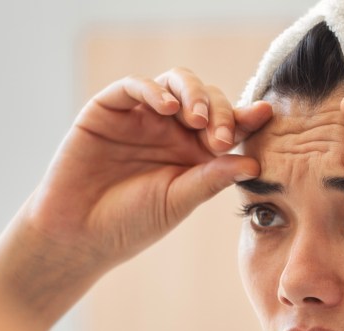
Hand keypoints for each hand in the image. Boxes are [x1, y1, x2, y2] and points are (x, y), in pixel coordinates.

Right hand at [0, 68, 271, 330]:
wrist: (79, 234)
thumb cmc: (131, 223)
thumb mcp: (180, 201)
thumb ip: (213, 178)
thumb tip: (254, 162)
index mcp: (196, 151)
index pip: (227, 124)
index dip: (245, 117)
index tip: (264, 115)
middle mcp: (172, 128)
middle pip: (206, 99)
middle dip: (219, 110)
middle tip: (219, 137)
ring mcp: (141, 116)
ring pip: (176, 83)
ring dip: (193, 94)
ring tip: (197, 119)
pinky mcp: (109, 109)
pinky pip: (134, 86)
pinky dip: (153, 89)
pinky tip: (166, 107)